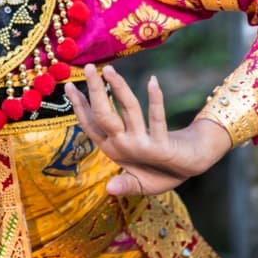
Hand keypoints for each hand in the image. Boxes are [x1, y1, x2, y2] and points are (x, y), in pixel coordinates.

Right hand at [65, 64, 231, 196]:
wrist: (189, 170)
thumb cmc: (158, 169)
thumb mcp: (135, 178)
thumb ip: (121, 179)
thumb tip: (108, 189)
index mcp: (113, 149)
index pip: (90, 125)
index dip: (79, 106)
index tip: (69, 86)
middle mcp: (124, 146)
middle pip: (104, 115)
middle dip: (96, 91)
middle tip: (88, 67)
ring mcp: (143, 145)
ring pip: (129, 110)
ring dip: (120, 88)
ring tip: (110, 69)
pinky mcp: (162, 145)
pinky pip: (158, 117)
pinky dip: (156, 99)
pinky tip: (153, 81)